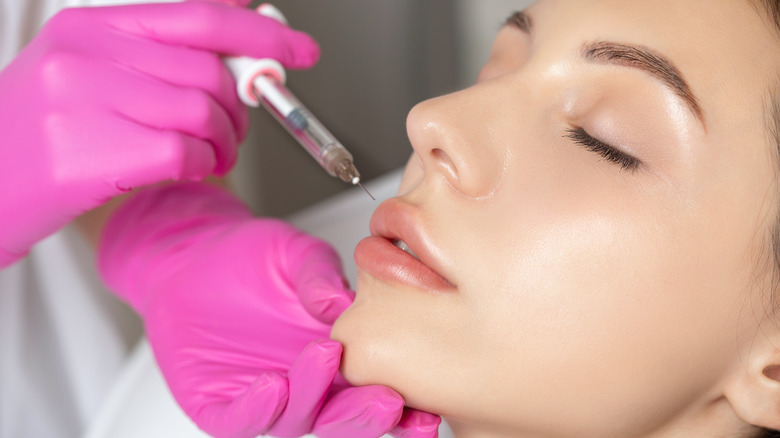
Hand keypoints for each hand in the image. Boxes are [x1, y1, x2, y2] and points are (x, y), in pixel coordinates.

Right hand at [0, 1, 318, 266]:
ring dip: (224, 142)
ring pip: (202, 111)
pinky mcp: (85, 154)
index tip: (299, 50)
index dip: (260, 32)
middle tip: (234, 131)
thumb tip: (237, 46)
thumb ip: (160, 57)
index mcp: (91, 26)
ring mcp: (81, 101)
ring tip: (210, 156)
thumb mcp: (91, 75)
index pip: (200, 16)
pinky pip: (182, 150)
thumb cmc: (43, 136)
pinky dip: (200, 164)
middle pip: (209, 70)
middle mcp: (85, 54)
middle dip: (241, 107)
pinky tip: (187, 169)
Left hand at [98, 182, 439, 437]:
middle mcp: (309, 385)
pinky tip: (271, 386)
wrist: (192, 258)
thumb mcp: (297, 254)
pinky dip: (257, 409)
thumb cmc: (250, 258)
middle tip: (386, 399)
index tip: (430, 409)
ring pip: (299, 420)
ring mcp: (267, 398)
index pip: (379, 392)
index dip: (407, 409)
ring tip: (324, 358)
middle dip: (367, 416)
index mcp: (341, 357)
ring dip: (315, 398)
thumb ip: (320, 276)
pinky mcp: (220, 405)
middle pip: (345, 420)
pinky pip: (240, 418)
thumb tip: (342, 303)